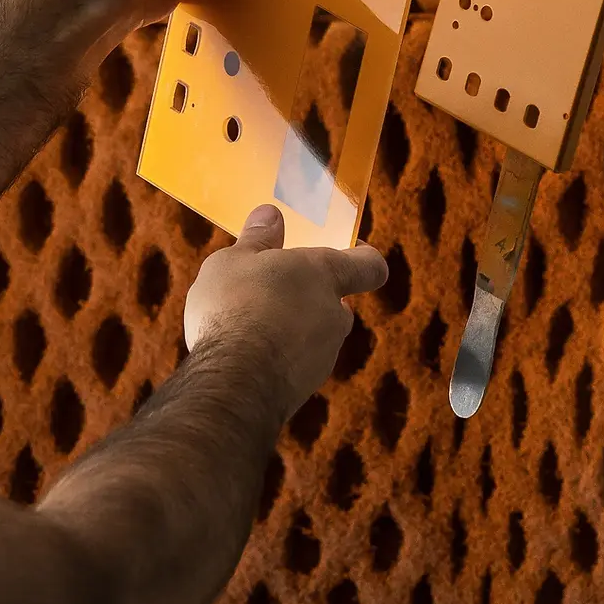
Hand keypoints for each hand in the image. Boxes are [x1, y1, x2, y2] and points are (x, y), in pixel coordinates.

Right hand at [184, 206, 388, 420]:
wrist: (233, 384)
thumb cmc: (233, 307)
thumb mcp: (234, 260)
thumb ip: (257, 239)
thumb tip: (271, 215)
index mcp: (324, 274)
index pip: (370, 265)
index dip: (365, 259)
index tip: (354, 253)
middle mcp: (334, 315)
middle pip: (337, 303)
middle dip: (312, 297)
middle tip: (274, 291)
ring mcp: (322, 357)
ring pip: (316, 336)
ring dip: (292, 330)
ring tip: (247, 326)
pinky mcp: (304, 389)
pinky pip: (296, 364)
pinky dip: (279, 358)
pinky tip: (243, 357)